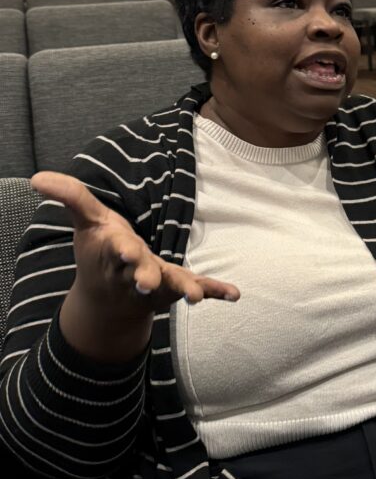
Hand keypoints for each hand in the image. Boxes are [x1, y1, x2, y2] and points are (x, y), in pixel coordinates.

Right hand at [31, 171, 239, 360]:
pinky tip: (234, 294)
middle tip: (150, 282)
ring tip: (195, 295)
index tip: (126, 250)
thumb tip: (37, 177)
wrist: (107, 301)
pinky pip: (200, 288)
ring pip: (171, 286)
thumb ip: (71, 197)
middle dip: (145, 276)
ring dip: (184, 288)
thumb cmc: (99, 252)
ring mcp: (158, 283)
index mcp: (114, 254)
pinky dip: (216, 290)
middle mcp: (135, 272)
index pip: (117, 251)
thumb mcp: (87, 221)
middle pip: (141, 273)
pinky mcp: (176, 288)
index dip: (122, 250)